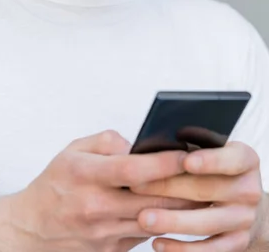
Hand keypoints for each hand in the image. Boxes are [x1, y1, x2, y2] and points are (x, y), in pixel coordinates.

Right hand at [6, 130, 203, 251]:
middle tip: (206, 173)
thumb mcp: (72, 150)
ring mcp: (104, 233)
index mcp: (84, 175)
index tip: (186, 154)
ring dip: (179, 206)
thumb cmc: (54, 184)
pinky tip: (174, 208)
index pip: (132, 170)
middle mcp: (95, 206)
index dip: (163, 163)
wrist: (31, 228)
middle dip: (183, 186)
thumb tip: (137, 143)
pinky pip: (146, 234)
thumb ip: (106, 140)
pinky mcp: (112, 250)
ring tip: (199, 190)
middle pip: (151, 199)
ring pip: (154, 219)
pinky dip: (162, 221)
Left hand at [132, 141, 265, 251]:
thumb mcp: (212, 148)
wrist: (243, 201)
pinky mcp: (236, 243)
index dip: (209, 160)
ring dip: (171, 222)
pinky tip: (157, 242)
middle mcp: (249, 190)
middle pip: (207, 190)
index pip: (231, 159)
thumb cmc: (215, 167)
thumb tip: (155, 145)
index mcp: (245, 159)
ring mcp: (244, 219)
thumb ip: (192, 144)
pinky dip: (182, 249)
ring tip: (143, 218)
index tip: (185, 160)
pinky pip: (208, 250)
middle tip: (136, 186)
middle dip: (168, 188)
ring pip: (205, 223)